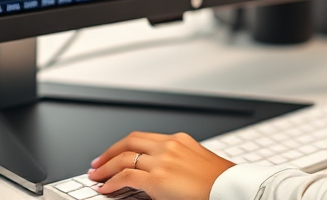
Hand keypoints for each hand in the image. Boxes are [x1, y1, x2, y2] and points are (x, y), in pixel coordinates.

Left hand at [88, 130, 234, 199]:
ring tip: (96, 176)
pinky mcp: (157, 179)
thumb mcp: (197, 163)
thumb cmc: (219, 181)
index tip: (115, 153)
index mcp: (179, 140)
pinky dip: (111, 182)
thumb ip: (177, 162)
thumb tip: (162, 173)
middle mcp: (168, 146)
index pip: (143, 138)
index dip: (124, 146)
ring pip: (124, 158)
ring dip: (105, 167)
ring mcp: (162, 161)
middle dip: (110, 152)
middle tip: (98, 162)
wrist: (230, 188)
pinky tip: (104, 188)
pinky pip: (126, 177)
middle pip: (129, 142)